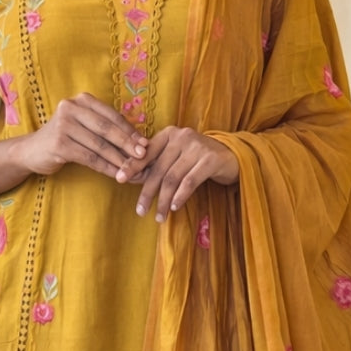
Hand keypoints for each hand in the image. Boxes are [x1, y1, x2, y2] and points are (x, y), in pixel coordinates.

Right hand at [20, 92, 147, 179]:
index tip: (146, 144)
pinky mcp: (59, 144)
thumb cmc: (65, 138)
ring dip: (119, 159)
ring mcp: (63, 125)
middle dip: (128, 144)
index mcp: (82, 100)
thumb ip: (106, 129)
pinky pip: (89, 158)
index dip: (130, 130)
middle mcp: (71, 108)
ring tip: (132, 170)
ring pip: (99, 145)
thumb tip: (139, 141)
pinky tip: (116, 175)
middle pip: (107, 128)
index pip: (112, 115)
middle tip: (143, 156)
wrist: (32, 151)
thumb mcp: (85, 127)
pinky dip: (105, 167)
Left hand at [116, 125, 238, 220]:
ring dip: (164, 200)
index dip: (132, 166)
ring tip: (159, 216)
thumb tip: (130, 178)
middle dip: (147, 192)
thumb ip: (157, 163)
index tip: (119, 179)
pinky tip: (174, 207)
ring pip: (173, 177)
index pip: (146, 152)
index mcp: (169, 133)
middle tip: (140, 210)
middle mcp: (182, 136)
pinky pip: (190, 181)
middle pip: (159, 168)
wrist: (231, 157)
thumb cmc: (197, 159)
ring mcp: (197, 146)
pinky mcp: (211, 159)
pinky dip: (180, 196)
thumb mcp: (176, 156)